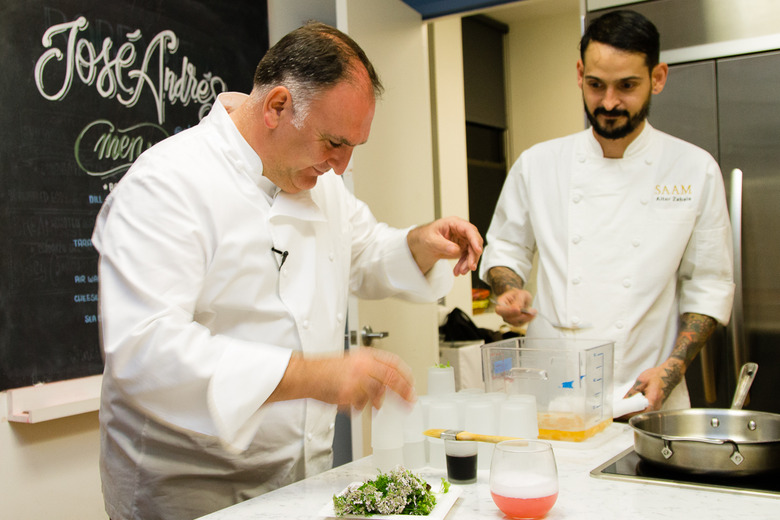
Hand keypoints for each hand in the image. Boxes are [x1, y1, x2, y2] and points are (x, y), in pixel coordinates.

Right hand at [271, 348, 415, 410]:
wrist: (307, 375)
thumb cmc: (327, 370)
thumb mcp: (353, 363)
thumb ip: (371, 371)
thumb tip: (388, 387)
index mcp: (366, 355)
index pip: (394, 363)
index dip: (406, 375)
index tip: (412, 386)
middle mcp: (363, 365)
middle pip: (392, 378)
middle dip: (404, 392)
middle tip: (409, 402)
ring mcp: (356, 379)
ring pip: (377, 394)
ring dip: (377, 403)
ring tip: (375, 408)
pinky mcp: (348, 392)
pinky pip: (361, 404)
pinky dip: (359, 407)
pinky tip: (353, 406)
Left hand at [407, 216, 482, 275]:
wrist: (423, 244)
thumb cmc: (426, 236)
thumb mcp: (431, 239)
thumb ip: (443, 244)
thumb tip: (456, 250)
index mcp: (454, 223)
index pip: (469, 230)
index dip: (475, 240)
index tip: (478, 250)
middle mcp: (461, 231)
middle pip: (474, 242)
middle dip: (473, 255)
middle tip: (470, 266)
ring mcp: (463, 240)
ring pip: (473, 251)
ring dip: (468, 263)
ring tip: (461, 271)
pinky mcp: (462, 248)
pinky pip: (468, 258)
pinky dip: (464, 265)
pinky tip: (458, 270)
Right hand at [493, 288, 534, 326]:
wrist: (523, 298)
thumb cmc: (520, 294)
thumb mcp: (521, 294)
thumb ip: (518, 300)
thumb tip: (516, 308)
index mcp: (501, 302)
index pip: (499, 310)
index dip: (508, 311)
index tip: (518, 310)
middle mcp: (503, 312)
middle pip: (508, 318)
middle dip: (520, 316)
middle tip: (531, 311)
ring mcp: (508, 318)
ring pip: (514, 322)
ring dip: (526, 318)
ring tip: (534, 311)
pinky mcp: (514, 322)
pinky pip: (520, 324)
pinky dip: (527, 320)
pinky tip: (532, 315)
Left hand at [625, 359, 684, 411]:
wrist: (669, 374)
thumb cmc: (657, 376)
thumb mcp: (642, 381)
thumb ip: (633, 391)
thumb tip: (623, 400)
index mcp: (653, 399)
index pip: (639, 413)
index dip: (628, 415)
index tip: (619, 416)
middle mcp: (656, 406)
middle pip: (640, 416)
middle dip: (628, 416)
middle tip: (618, 415)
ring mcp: (657, 407)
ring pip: (643, 415)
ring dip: (632, 414)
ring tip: (622, 412)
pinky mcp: (656, 406)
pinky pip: (645, 411)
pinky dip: (637, 411)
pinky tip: (629, 408)